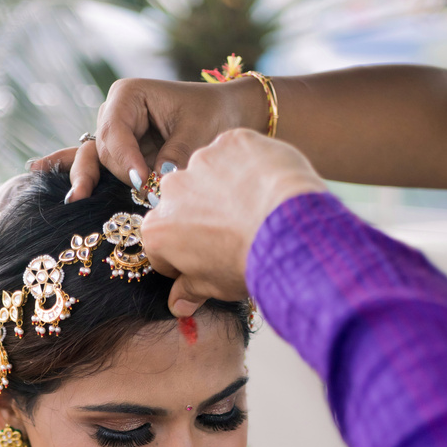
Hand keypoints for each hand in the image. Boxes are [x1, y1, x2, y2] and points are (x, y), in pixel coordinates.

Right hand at [29, 75, 267, 199]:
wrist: (227, 116)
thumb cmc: (214, 116)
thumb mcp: (198, 132)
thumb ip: (174, 156)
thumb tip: (154, 181)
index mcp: (128, 96)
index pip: (115, 133)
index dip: (126, 159)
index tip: (143, 181)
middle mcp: (113, 111)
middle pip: (101, 150)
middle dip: (115, 173)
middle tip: (136, 192)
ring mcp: (111, 132)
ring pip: (91, 159)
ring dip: (83, 179)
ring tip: (74, 198)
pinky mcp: (116, 151)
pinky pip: (87, 160)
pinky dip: (66, 167)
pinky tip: (35, 169)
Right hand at [142, 129, 325, 315]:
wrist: (288, 231)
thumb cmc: (246, 263)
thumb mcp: (214, 287)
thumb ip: (190, 292)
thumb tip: (178, 306)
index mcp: (158, 231)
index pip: (160, 244)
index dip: (181, 256)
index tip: (203, 260)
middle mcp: (171, 191)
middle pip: (182, 203)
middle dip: (199, 215)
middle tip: (232, 231)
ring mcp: (201, 161)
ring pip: (208, 173)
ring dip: (223, 186)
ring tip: (254, 207)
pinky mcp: (231, 140)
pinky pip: (235, 151)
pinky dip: (248, 164)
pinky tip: (265, 183)